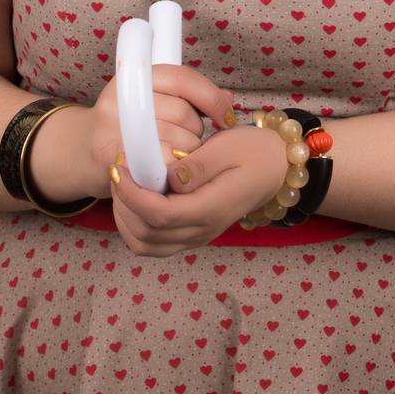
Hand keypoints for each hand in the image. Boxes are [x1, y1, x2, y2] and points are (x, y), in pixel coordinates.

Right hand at [78, 64, 236, 198]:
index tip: (227, 116)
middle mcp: (121, 97)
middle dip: (196, 130)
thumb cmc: (127, 126)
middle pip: (183, 113)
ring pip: (177, 141)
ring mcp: (115, 127)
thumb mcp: (153, 99)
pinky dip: (172, 172)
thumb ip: (189, 96)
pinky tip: (168, 172)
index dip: (211, 98)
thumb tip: (229, 98)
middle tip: (188, 140)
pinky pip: (161, 166)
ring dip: (186, 154)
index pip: (183, 78)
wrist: (81, 153)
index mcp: (133, 75)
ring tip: (175, 156)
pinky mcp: (114, 158)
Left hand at [110, 121, 291, 256]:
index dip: (133, 195)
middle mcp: (203, 230)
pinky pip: (155, 243)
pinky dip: (135, 227)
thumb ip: (198, 165)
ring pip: (147, 245)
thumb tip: (169, 178)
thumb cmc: (255, 152)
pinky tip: (134, 200)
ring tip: (122, 184)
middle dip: (123, 204)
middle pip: (148, 235)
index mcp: (212, 209)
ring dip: (126, 219)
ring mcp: (198, 236)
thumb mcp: (229, 147)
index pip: (160, 215)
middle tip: (116, 170)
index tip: (120, 167)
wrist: (277, 167)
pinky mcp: (193, 233)